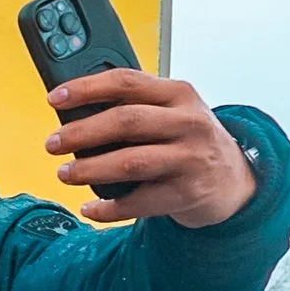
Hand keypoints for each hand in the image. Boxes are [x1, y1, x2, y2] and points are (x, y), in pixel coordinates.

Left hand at [44, 71, 257, 227]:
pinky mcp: (188, 193)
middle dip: (81, 133)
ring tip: (65, 173)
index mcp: (179, 93)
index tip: (54, 98)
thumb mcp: (174, 112)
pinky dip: (110, 208)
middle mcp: (188, 122)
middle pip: (125, 121)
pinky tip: (91, 208)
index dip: (86, 88)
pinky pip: (140, 202)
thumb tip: (76, 113)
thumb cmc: (190, 141)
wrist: (236, 181)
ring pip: (131, 161)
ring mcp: (191, 158)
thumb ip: (137, 106)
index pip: (126, 82)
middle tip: (53, 143)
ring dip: (90, 169)